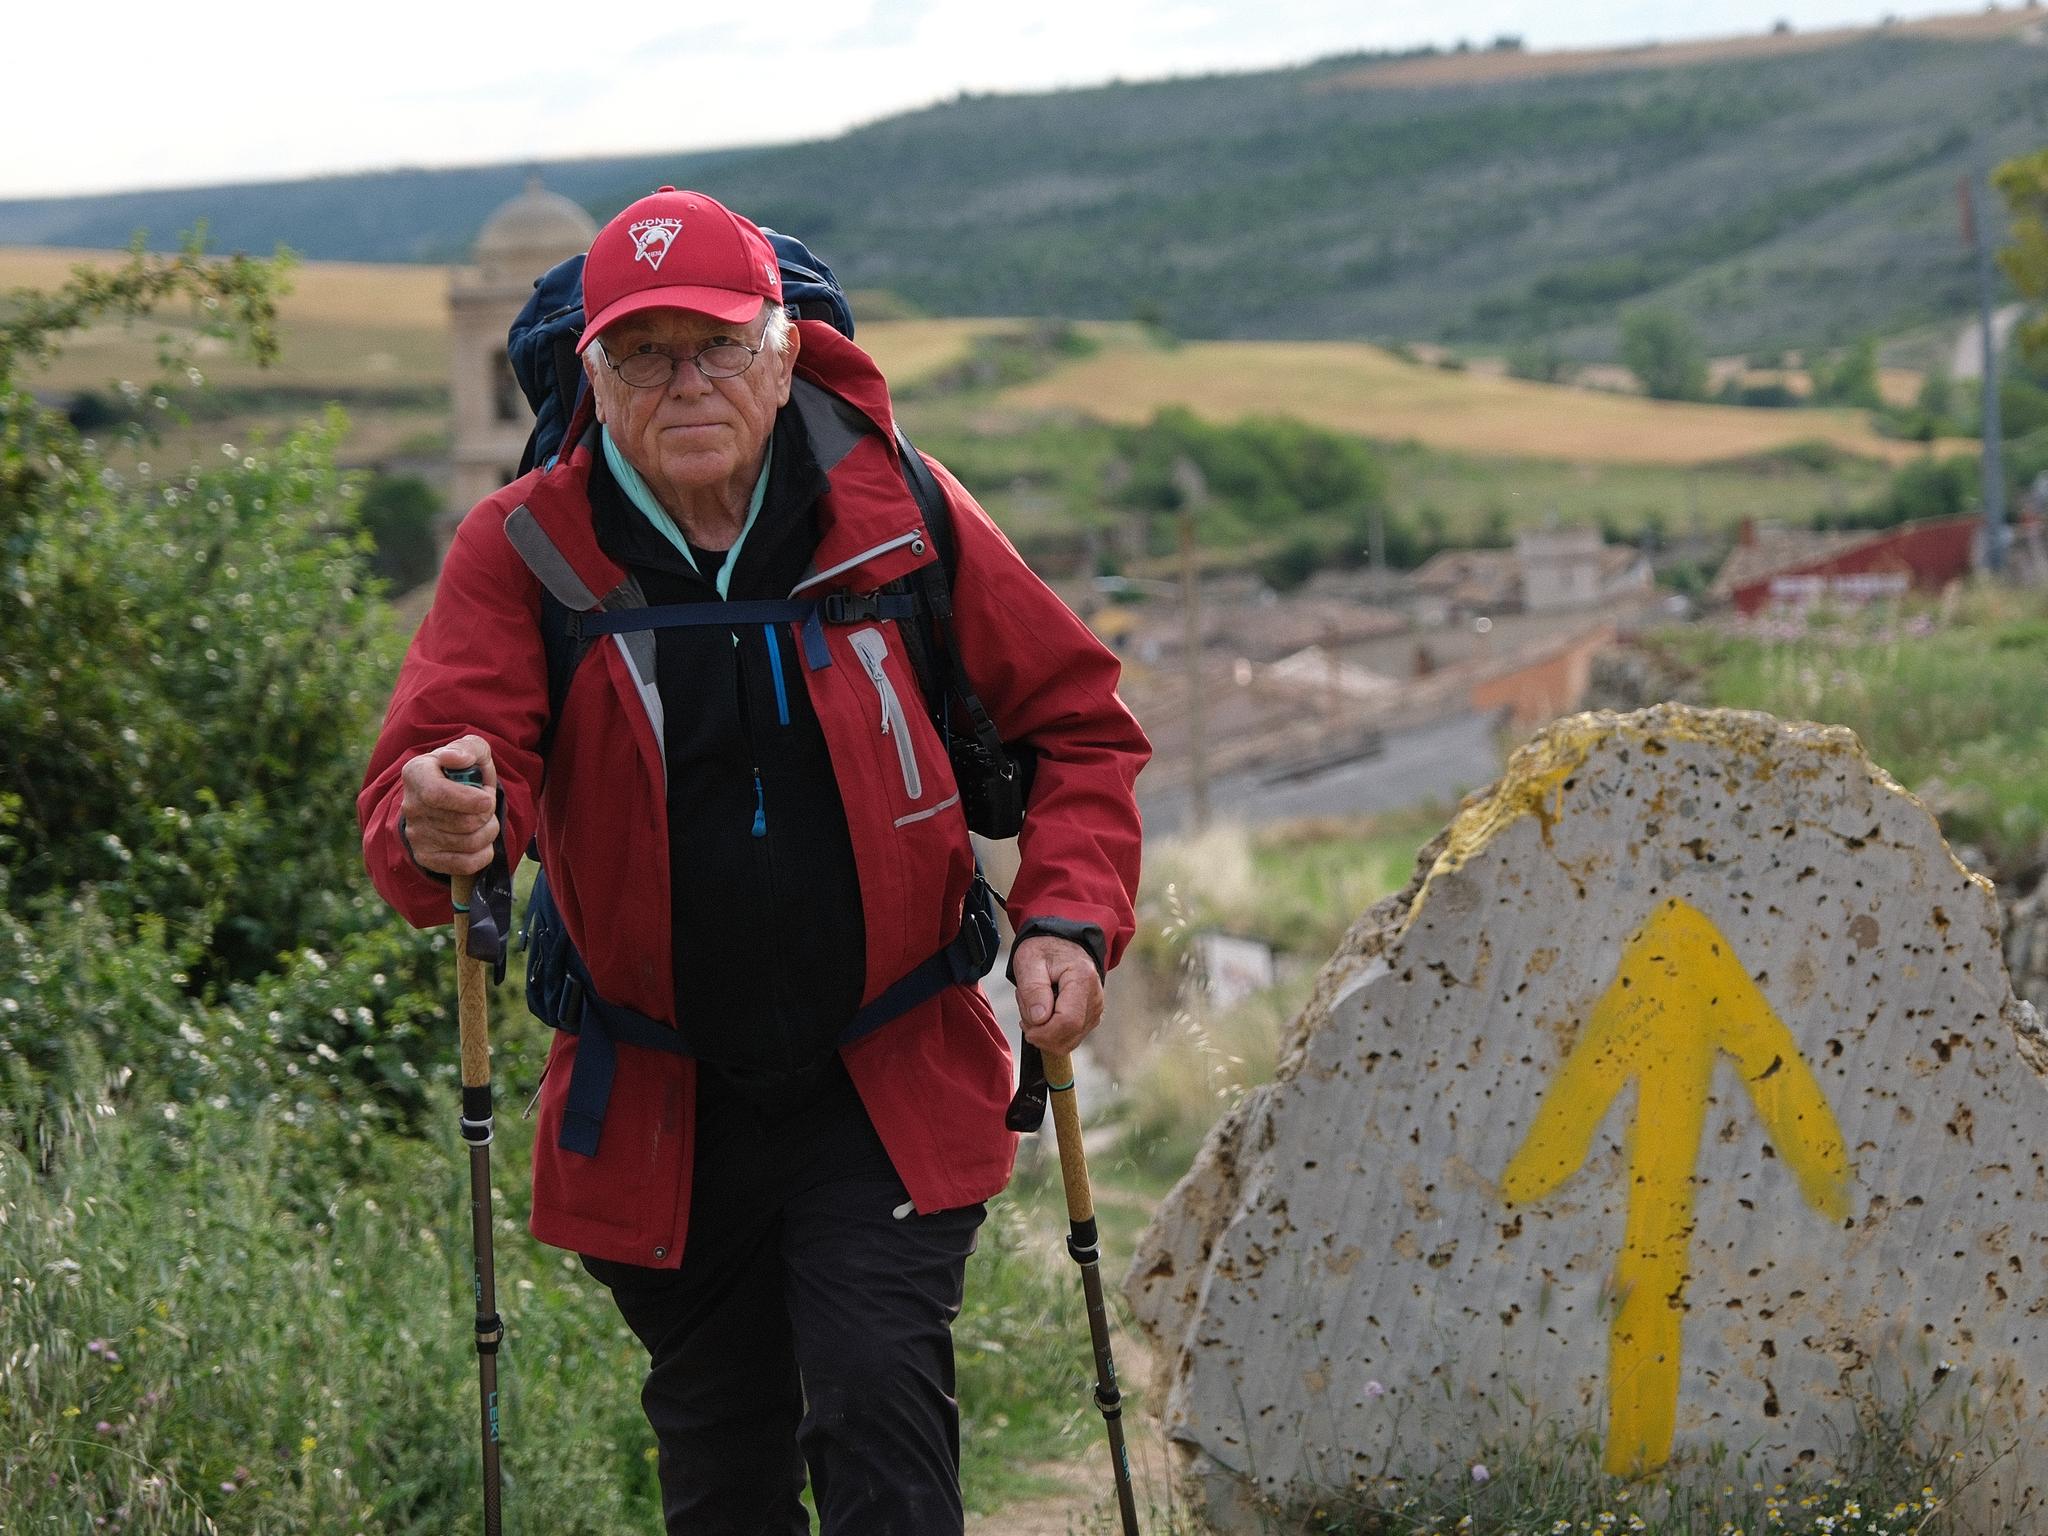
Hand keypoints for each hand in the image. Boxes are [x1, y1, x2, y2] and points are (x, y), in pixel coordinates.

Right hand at [398, 736, 499, 875]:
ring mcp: (416, 834)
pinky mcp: (426, 857)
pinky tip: (481, 840)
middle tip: (486, 805)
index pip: (437, 794)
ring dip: (489, 832)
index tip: (487, 798)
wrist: (447, 797)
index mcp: (416, 773)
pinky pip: (464, 864)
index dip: (470, 800)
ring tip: (484, 820)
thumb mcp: (471, 751)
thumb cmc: (463, 771)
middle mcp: (411, 805)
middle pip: (463, 822)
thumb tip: (457, 758)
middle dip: (488, 814)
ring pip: (468, 843)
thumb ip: (468, 748)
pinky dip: (483, 854)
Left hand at [1012, 935, 1102, 1054]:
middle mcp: (1095, 998)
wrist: (1061, 944)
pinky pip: (1069, 1039)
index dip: (1044, 1032)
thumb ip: (1033, 989)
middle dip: (1041, 1034)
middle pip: (1069, 1036)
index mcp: (1082, 980)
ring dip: (1045, 1032)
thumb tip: (1040, 1019)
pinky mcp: (1090, 1019)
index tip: (1025, 1025)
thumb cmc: (1044, 950)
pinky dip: (1052, 1032)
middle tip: (1026, 1009)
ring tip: (1036, 1005)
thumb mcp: (1029, 961)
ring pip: (1069, 1041)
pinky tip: (1045, 1012)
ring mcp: (1095, 1010)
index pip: (1068, 1021)